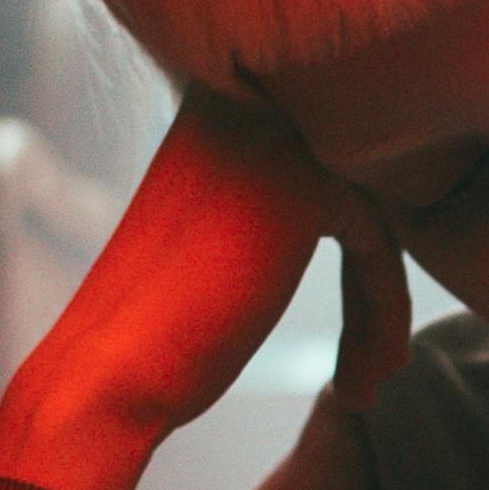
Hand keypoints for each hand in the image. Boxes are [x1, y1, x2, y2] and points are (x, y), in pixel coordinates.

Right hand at [0, 94, 411, 489]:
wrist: (106, 373)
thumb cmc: (149, 328)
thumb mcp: (214, 239)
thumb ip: (267, 206)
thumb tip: (354, 211)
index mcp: (212, 107)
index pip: (321, 172)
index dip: (348, 263)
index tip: (351, 340)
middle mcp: (240, 105)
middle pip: (353, 194)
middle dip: (369, 287)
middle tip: (371, 366)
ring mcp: (271, 139)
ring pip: (369, 222)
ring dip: (377, 309)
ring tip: (368, 384)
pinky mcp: (303, 186)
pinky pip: (376, 244)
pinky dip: (382, 313)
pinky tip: (367, 376)